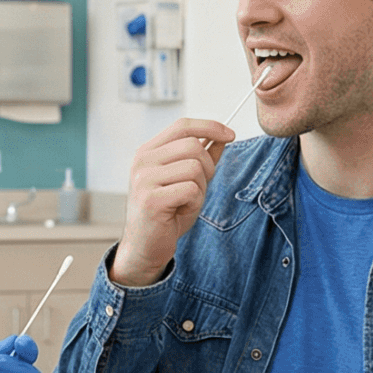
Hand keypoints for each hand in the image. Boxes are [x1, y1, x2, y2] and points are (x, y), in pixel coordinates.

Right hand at [109, 118, 233, 286]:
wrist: (146, 247)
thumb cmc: (166, 214)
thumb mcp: (187, 180)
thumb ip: (202, 158)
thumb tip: (221, 137)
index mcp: (148, 152)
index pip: (183, 126)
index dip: (210, 126)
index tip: (230, 134)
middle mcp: (142, 161)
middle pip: (193, 146)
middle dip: (208, 167)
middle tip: (199, 187)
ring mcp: (144, 179)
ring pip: (194, 168)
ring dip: (200, 188)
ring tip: (185, 201)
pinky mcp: (152, 199)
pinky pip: (191, 189)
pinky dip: (194, 202)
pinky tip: (180, 211)